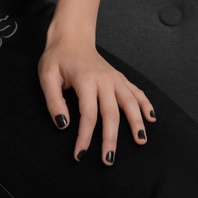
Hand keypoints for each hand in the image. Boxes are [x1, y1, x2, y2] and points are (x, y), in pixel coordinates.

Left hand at [38, 28, 154, 165]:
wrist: (72, 37)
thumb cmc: (58, 57)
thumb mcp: (46, 76)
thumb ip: (53, 101)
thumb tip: (63, 124)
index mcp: (86, 80)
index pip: (88, 115)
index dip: (84, 137)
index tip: (80, 154)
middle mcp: (105, 80)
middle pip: (112, 113)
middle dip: (111, 139)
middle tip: (109, 159)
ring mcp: (115, 78)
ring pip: (130, 103)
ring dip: (136, 123)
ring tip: (141, 141)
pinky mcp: (119, 78)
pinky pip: (136, 91)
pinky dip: (145, 104)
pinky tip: (151, 117)